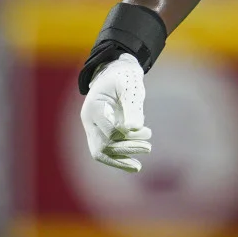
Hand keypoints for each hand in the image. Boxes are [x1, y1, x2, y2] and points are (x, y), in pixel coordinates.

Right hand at [79, 53, 151, 172]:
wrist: (117, 71)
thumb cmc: (125, 76)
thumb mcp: (131, 87)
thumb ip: (132, 106)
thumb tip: (134, 129)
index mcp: (94, 107)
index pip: (109, 131)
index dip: (127, 136)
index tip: (146, 131)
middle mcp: (89, 120)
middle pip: (101, 146)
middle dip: (126, 149)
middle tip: (148, 147)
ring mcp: (92, 127)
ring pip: (101, 152)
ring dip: (122, 157)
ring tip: (141, 161)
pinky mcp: (98, 132)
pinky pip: (104, 151)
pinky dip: (118, 158)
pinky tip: (133, 165)